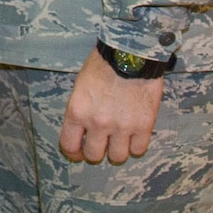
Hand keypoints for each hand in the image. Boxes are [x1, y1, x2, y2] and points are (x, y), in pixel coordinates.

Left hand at [60, 48, 163, 163]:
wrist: (131, 55)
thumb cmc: (103, 66)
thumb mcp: (80, 87)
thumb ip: (80, 110)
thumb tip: (82, 129)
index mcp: (77, 112)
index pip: (69, 145)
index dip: (74, 153)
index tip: (78, 152)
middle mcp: (97, 123)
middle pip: (94, 155)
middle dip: (97, 151)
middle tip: (102, 145)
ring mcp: (121, 126)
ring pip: (118, 157)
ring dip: (117, 150)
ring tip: (120, 140)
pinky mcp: (143, 126)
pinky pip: (138, 149)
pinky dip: (136, 145)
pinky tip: (134, 136)